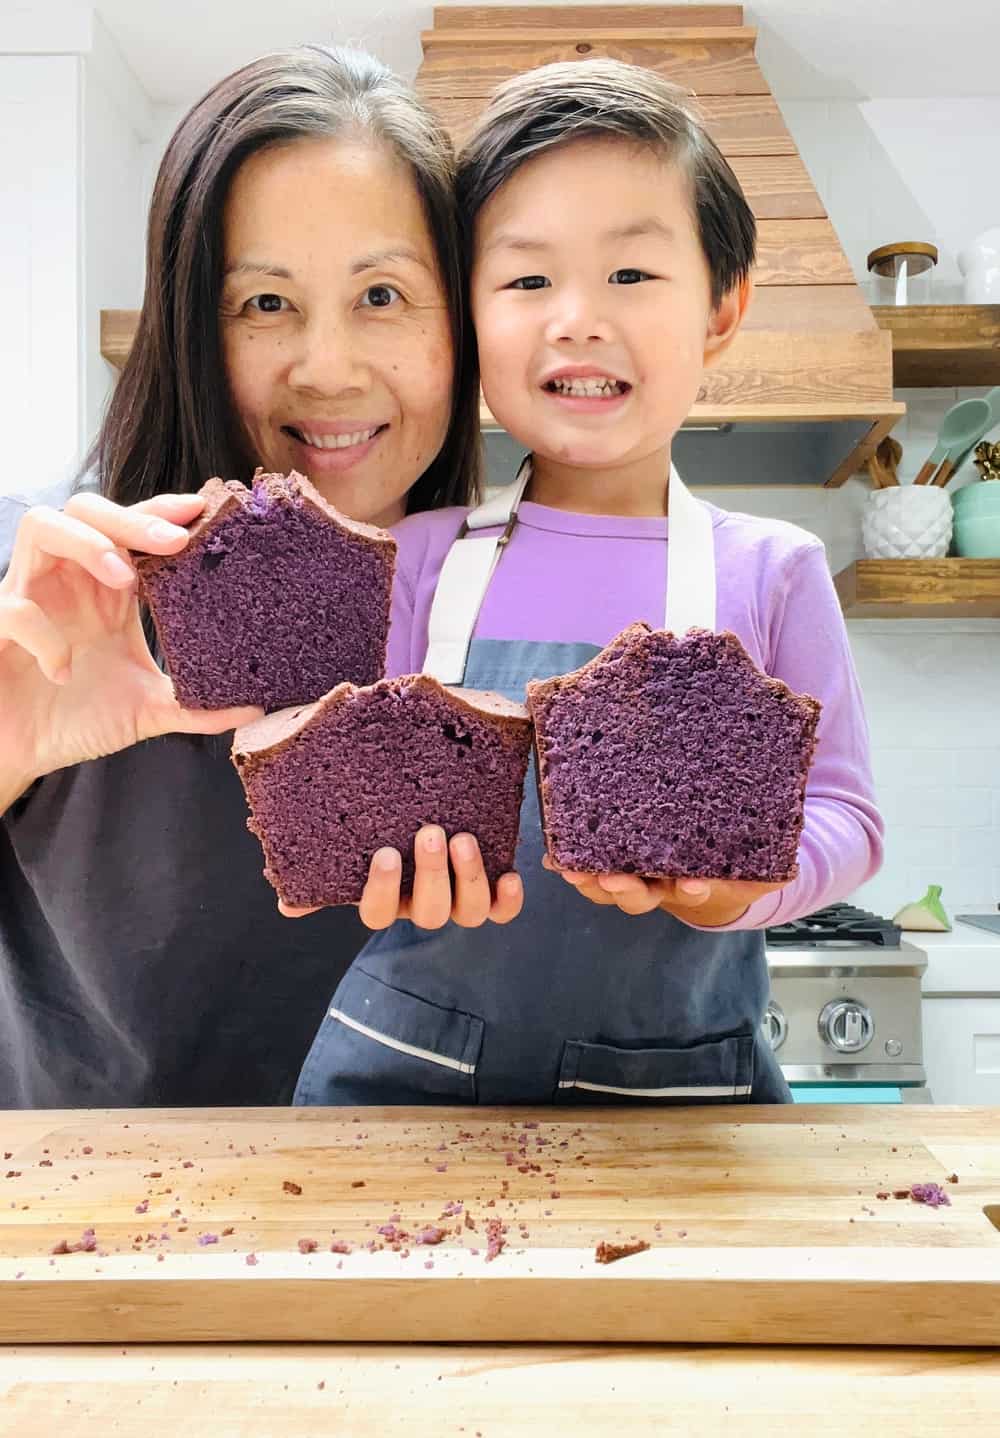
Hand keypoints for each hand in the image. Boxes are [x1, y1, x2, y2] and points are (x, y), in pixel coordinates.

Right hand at [0, 491, 263, 791]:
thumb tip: (257, 707)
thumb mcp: (145, 711)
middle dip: (132, 518)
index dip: (161, 512)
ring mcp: (27, 595)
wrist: (19, 753)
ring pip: (42, 525)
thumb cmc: (74, 718)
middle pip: (88, 508)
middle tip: (174, 543)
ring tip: (124, 580)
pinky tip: (65, 670)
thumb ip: (195, 706)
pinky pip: (11, 609)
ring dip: (87, 544)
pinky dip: (42, 634)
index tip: (202, 511)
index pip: (131, 528)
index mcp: (105, 588)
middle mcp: (67, 579)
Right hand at [280, 825, 523, 929]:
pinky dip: (508, 901)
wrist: (435, 793)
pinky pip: (501, 912)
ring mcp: (456, 901)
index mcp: (386, 896)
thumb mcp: (353, 835)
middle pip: (428, 912)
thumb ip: (323, 862)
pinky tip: (511, 875)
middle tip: (431, 833)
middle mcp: (421, 904)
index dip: (382, 890)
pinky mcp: (490, 893)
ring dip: (467, 878)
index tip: (385, 854)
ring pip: (465, 913)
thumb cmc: (385, 816)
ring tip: (464, 840)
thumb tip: (285, 907)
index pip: (376, 913)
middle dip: (431, 875)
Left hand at [542, 855, 783, 927]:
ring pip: (612, 889)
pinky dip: (572, 865)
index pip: (696, 890)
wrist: (716, 873)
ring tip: (572, 871)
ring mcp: (639, 880)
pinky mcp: (615, 864)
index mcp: (699, 884)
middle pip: (643, 896)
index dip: (694, 889)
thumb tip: (791, 865)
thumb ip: (773, 869)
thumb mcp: (763, 869)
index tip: (691, 884)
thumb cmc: (736, 864)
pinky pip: (591, 873)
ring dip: (591, 882)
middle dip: (628, 890)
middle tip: (617, 880)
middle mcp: (664, 888)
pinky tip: (554, 858)